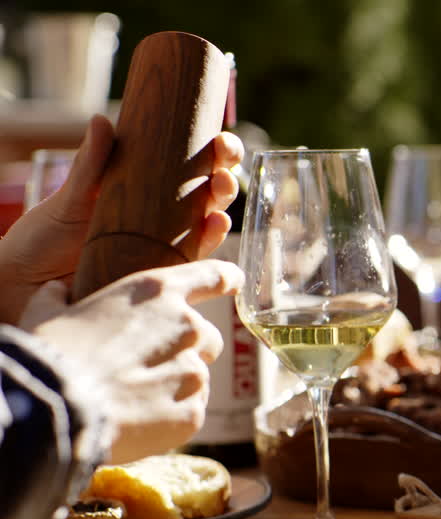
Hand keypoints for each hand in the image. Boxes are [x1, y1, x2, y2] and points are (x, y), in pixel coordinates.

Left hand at [0, 115, 244, 324]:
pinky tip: (216, 225)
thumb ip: (90, 165)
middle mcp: (160, 216)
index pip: (188, 165)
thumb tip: (102, 121)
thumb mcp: (69, 198)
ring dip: (222, 206)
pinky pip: (194, 257)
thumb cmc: (42, 238)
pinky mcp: (161, 272)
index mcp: (142, 188)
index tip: (219, 139)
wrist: (24, 284)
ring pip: (208, 223)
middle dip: (225, 177)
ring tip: (221, 190)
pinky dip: (210, 240)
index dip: (212, 152)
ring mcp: (163, 244)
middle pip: (208, 193)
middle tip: (223, 169)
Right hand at [31, 260, 244, 463]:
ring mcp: (194, 372)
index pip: (211, 276)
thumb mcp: (47, 313)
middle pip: (208, 336)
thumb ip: (60, 298)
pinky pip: (191, 410)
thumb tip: (56, 289)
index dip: (225, 278)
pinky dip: (172, 415)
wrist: (54, 412)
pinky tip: (140, 420)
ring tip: (136, 396)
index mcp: (156, 292)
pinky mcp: (194, 413)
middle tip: (150, 364)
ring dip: (177, 384)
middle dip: (188, 348)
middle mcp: (186, 327)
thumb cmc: (47, 358)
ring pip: (199, 376)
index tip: (235, 280)